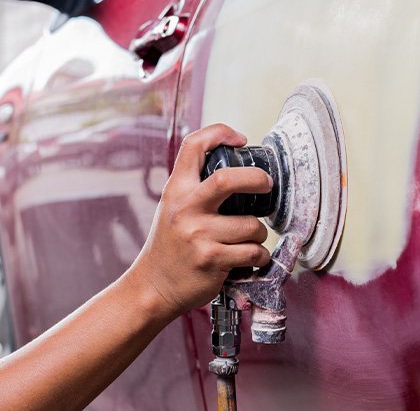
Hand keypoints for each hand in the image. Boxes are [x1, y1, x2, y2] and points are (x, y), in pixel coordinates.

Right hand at [126, 124, 271, 320]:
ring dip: (259, 234)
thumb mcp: (174, 207)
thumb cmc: (172, 245)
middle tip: (267, 184)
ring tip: (249, 240)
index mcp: (177, 190)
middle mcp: (185, 209)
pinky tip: (249, 258)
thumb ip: (197, 187)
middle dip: (257, 178)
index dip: (220, 133)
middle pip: (226, 179)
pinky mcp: (212, 260)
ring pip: (251, 225)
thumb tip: (237, 165)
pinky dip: (259, 256)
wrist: (153, 287)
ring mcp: (198, 235)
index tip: (241, 139)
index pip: (194, 146)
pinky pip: (253, 252)